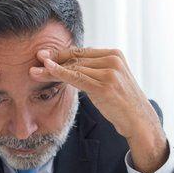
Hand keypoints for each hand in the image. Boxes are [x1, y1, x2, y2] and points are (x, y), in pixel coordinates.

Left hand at [30, 47, 167, 172]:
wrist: (140, 121)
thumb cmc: (122, 103)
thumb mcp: (110, 81)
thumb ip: (94, 70)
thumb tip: (71, 65)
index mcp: (114, 54)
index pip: (82, 52)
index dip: (61, 54)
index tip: (44, 56)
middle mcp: (112, 60)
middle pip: (76, 58)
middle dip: (53, 60)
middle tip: (34, 61)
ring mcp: (109, 72)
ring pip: (74, 67)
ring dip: (51, 70)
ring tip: (34, 71)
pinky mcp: (105, 86)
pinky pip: (77, 77)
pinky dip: (60, 74)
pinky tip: (47, 71)